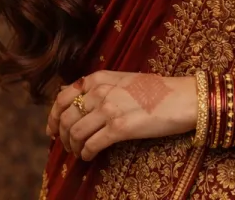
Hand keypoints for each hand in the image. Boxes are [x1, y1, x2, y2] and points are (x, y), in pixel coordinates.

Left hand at [46, 70, 196, 160]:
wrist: (183, 97)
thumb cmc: (157, 90)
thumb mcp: (122, 79)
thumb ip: (98, 86)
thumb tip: (71, 95)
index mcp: (99, 78)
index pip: (63, 97)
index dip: (52, 116)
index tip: (51, 129)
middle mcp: (100, 91)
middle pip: (66, 118)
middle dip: (62, 135)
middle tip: (66, 145)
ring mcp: (109, 109)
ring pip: (76, 132)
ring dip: (73, 146)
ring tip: (79, 152)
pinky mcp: (120, 128)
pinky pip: (92, 144)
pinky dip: (86, 153)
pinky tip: (88, 157)